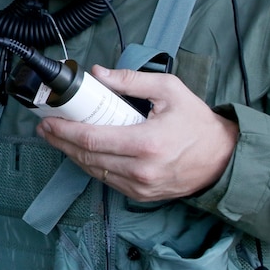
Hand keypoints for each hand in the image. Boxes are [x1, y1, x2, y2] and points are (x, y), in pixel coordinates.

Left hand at [35, 65, 237, 201]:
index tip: (49, 121)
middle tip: (46, 128)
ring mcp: (141, 186)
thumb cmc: (197, 123)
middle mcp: (141, 170)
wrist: (223, 158)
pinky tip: (81, 152)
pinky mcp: (142, 195)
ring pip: (94, 171)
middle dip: (61, 142)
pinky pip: (107, 180)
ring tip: (57, 138)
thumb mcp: (169, 90)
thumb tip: (98, 74)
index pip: (92, 139)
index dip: (65, 131)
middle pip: (87, 157)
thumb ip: (131, 81)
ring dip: (72, 154)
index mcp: (147, 143)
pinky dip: (92, 165)